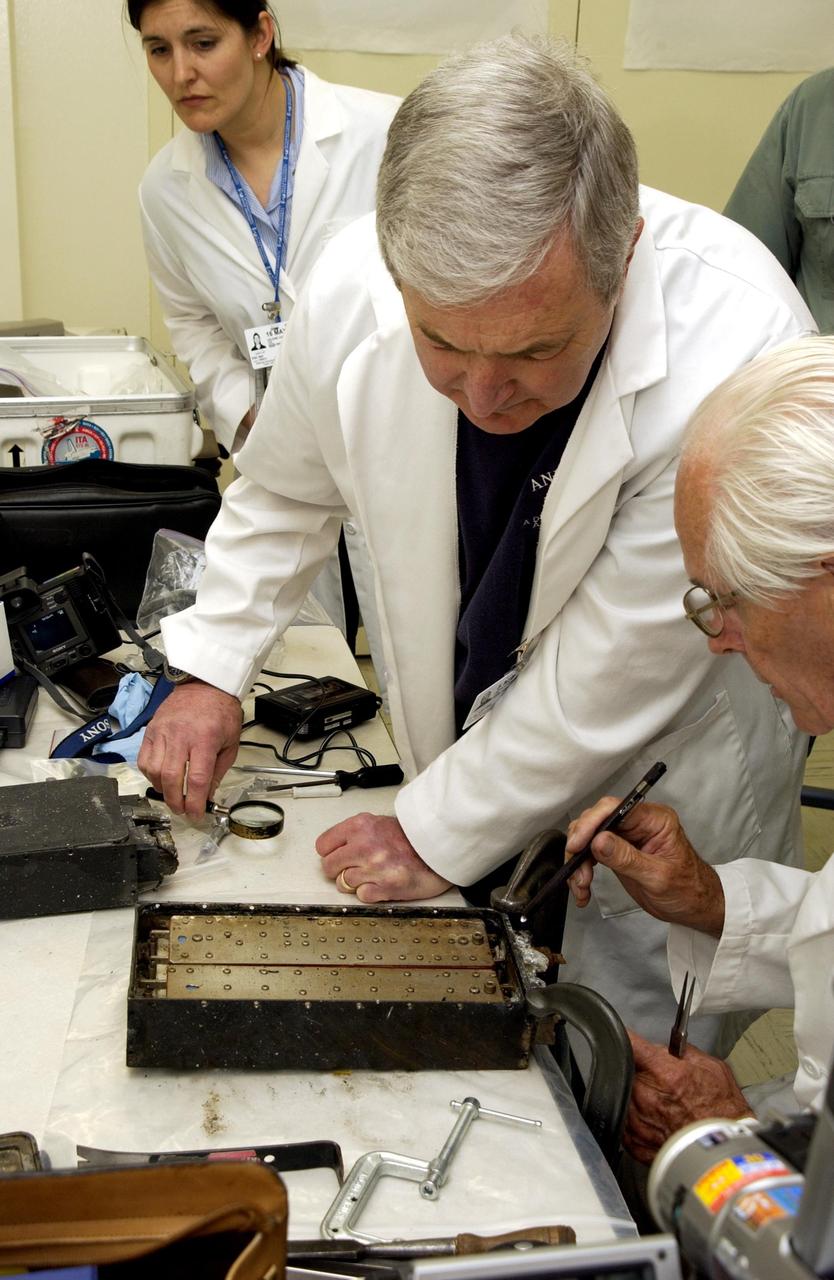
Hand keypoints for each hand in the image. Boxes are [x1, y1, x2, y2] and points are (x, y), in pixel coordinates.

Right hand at [138, 682, 242, 817]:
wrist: (206, 685)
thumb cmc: (221, 712)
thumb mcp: (230, 743)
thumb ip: (218, 772)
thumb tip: (208, 796)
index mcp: (205, 739)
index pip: (197, 779)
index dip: (195, 803)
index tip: (197, 814)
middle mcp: (180, 736)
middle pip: (171, 778)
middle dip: (176, 802)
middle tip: (182, 811)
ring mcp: (162, 732)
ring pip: (154, 770)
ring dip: (162, 789)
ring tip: (172, 795)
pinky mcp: (151, 730)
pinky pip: (143, 759)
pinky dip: (149, 774)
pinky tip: (160, 778)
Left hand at [316, 814, 451, 902]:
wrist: (440, 849)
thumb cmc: (412, 838)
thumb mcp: (379, 823)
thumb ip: (355, 834)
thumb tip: (334, 848)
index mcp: (360, 826)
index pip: (323, 845)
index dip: (330, 853)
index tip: (337, 856)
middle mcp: (364, 845)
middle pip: (328, 867)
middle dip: (339, 870)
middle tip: (353, 868)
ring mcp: (374, 868)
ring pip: (343, 884)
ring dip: (356, 882)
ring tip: (373, 874)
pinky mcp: (385, 887)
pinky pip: (361, 896)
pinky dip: (370, 893)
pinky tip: (381, 883)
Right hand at [566, 798, 724, 936]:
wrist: (694, 907)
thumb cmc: (688, 890)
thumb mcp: (657, 877)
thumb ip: (627, 858)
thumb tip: (598, 840)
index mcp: (654, 820)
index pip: (615, 808)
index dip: (592, 823)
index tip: (577, 844)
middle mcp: (638, 823)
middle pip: (597, 820)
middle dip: (581, 845)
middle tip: (578, 872)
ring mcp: (627, 836)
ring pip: (589, 837)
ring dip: (579, 861)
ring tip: (581, 886)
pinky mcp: (617, 851)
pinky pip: (591, 852)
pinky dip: (582, 869)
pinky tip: (583, 888)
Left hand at [625, 1030, 753, 1163]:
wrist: (726, 1151)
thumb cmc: (723, 1112)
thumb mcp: (711, 1067)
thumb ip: (683, 1052)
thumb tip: (667, 1048)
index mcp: (663, 1072)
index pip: (630, 1042)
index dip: (624, 1036)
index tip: (621, 1035)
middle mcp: (645, 1095)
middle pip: (625, 1071)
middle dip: (638, 1072)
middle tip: (658, 1081)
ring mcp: (637, 1121)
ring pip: (623, 1097)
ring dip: (636, 1096)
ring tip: (661, 1105)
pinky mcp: (635, 1143)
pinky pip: (626, 1123)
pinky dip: (636, 1120)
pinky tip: (655, 1122)